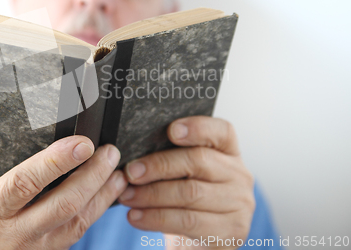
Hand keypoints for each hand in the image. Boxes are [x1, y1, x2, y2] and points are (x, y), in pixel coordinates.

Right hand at [0, 136, 126, 249]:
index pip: (23, 185)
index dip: (55, 162)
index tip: (83, 142)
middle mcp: (11, 238)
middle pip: (62, 205)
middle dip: (92, 176)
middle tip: (111, 150)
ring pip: (76, 224)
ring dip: (101, 196)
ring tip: (118, 170)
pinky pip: (74, 236)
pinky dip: (94, 214)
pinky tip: (106, 194)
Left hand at [117, 116, 254, 248]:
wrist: (201, 239)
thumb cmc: (187, 198)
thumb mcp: (184, 173)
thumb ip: (172, 158)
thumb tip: (136, 156)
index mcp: (229, 152)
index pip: (222, 131)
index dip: (198, 128)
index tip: (171, 130)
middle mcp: (240, 175)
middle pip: (199, 161)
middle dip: (159, 166)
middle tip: (131, 172)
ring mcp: (240, 204)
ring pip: (190, 193)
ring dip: (152, 195)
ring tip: (127, 196)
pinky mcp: (231, 231)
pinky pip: (188, 221)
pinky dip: (156, 218)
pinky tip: (136, 217)